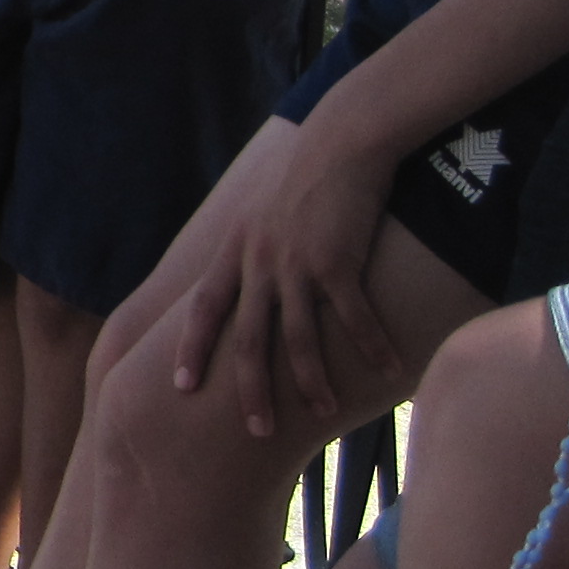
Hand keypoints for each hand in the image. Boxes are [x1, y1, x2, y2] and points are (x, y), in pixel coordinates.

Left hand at [169, 143, 396, 437]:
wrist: (342, 140)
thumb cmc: (307, 177)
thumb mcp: (262, 210)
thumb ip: (251, 245)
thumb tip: (249, 274)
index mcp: (236, 251)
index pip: (203, 309)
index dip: (190, 348)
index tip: (180, 386)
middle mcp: (258, 261)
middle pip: (245, 338)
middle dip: (246, 387)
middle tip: (253, 429)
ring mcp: (296, 263)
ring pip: (297, 337)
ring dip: (310, 379)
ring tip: (322, 410)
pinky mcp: (338, 261)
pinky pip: (353, 317)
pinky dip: (370, 346)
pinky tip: (388, 370)